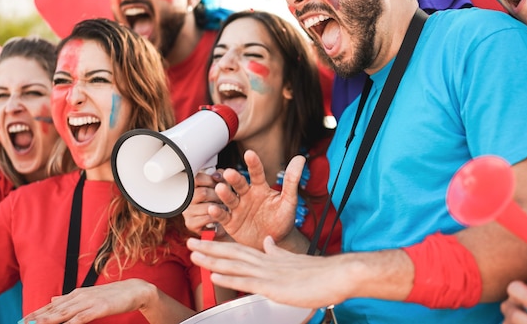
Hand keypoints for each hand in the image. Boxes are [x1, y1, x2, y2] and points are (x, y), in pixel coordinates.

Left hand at [20, 279, 156, 323]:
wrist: (135, 290)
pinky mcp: (98, 308)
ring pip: (64, 313)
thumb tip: (53, 298)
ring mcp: (89, 302)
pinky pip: (80, 318)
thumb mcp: (90, 295)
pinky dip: (69, 323)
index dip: (38, 312)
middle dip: (38, 317)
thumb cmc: (113, 294)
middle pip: (55, 309)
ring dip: (49, 319)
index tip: (23, 319)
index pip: (53, 305)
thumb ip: (71, 298)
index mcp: (77, 294)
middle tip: (23, 323)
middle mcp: (80, 296)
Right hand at [183, 170, 228, 237]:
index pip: (197, 179)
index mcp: (192, 187)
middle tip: (223, 198)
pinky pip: (208, 218)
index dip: (211, 180)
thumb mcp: (223, 185)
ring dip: (219, 207)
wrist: (223, 223)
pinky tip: (219, 216)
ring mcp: (187, 212)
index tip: (218, 183)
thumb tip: (217, 175)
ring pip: (206, 206)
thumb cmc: (220, 201)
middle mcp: (187, 199)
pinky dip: (217, 217)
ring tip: (223, 207)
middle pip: (203, 193)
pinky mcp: (191, 224)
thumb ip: (220, 176)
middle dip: (218, 195)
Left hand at [188, 235, 352, 308]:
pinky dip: (229, 275)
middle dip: (209, 248)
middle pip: (232, 253)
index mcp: (270, 257)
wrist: (337, 275)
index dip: (220, 246)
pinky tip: (213, 272)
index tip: (204, 243)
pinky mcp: (274, 284)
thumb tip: (268, 243)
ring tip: (193, 253)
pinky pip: (247, 279)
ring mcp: (269, 272)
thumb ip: (278, 252)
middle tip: (189, 242)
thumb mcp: (293, 260)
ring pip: (235, 263)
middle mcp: (266, 261)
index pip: (240, 250)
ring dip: (212, 258)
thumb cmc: (319, 272)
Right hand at [205, 150, 304, 250]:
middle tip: (229, 173)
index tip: (249, 154)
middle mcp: (246, 195)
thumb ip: (292, 180)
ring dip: (224, 193)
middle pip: (239, 184)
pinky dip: (217, 213)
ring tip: (221, 188)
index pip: (256, 173)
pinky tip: (213, 208)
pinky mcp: (231, 222)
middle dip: (234, 178)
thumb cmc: (283, 219)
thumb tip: (301, 158)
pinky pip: (223, 217)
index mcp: (260, 188)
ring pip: (229, 198)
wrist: (276, 242)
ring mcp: (237, 208)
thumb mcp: (289, 200)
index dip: (253, 163)